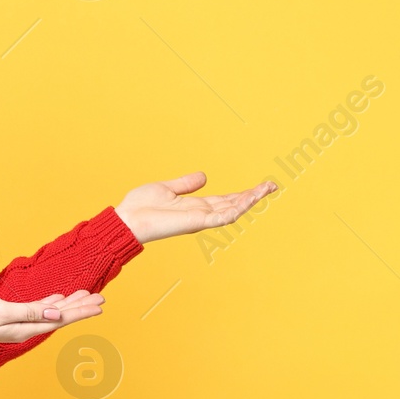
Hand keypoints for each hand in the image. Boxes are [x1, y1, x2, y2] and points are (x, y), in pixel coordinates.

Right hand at [0, 290, 103, 342]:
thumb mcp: (2, 312)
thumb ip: (29, 313)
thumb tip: (55, 316)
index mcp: (26, 329)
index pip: (61, 319)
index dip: (81, 311)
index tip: (99, 305)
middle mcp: (26, 328)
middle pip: (60, 316)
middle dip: (80, 306)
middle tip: (101, 298)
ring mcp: (19, 324)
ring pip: (51, 312)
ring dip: (69, 304)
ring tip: (86, 295)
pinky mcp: (11, 317)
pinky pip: (38, 310)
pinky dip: (50, 303)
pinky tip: (58, 298)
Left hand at [114, 171, 276, 243]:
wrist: (127, 219)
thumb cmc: (140, 206)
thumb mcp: (167, 188)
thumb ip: (186, 183)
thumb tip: (204, 176)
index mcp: (196, 206)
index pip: (225, 199)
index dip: (243, 193)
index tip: (260, 185)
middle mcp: (201, 214)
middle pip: (234, 204)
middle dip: (253, 196)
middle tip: (272, 185)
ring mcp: (200, 219)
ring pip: (232, 210)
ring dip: (250, 200)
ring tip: (267, 189)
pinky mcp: (196, 223)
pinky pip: (221, 217)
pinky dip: (236, 208)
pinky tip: (249, 200)